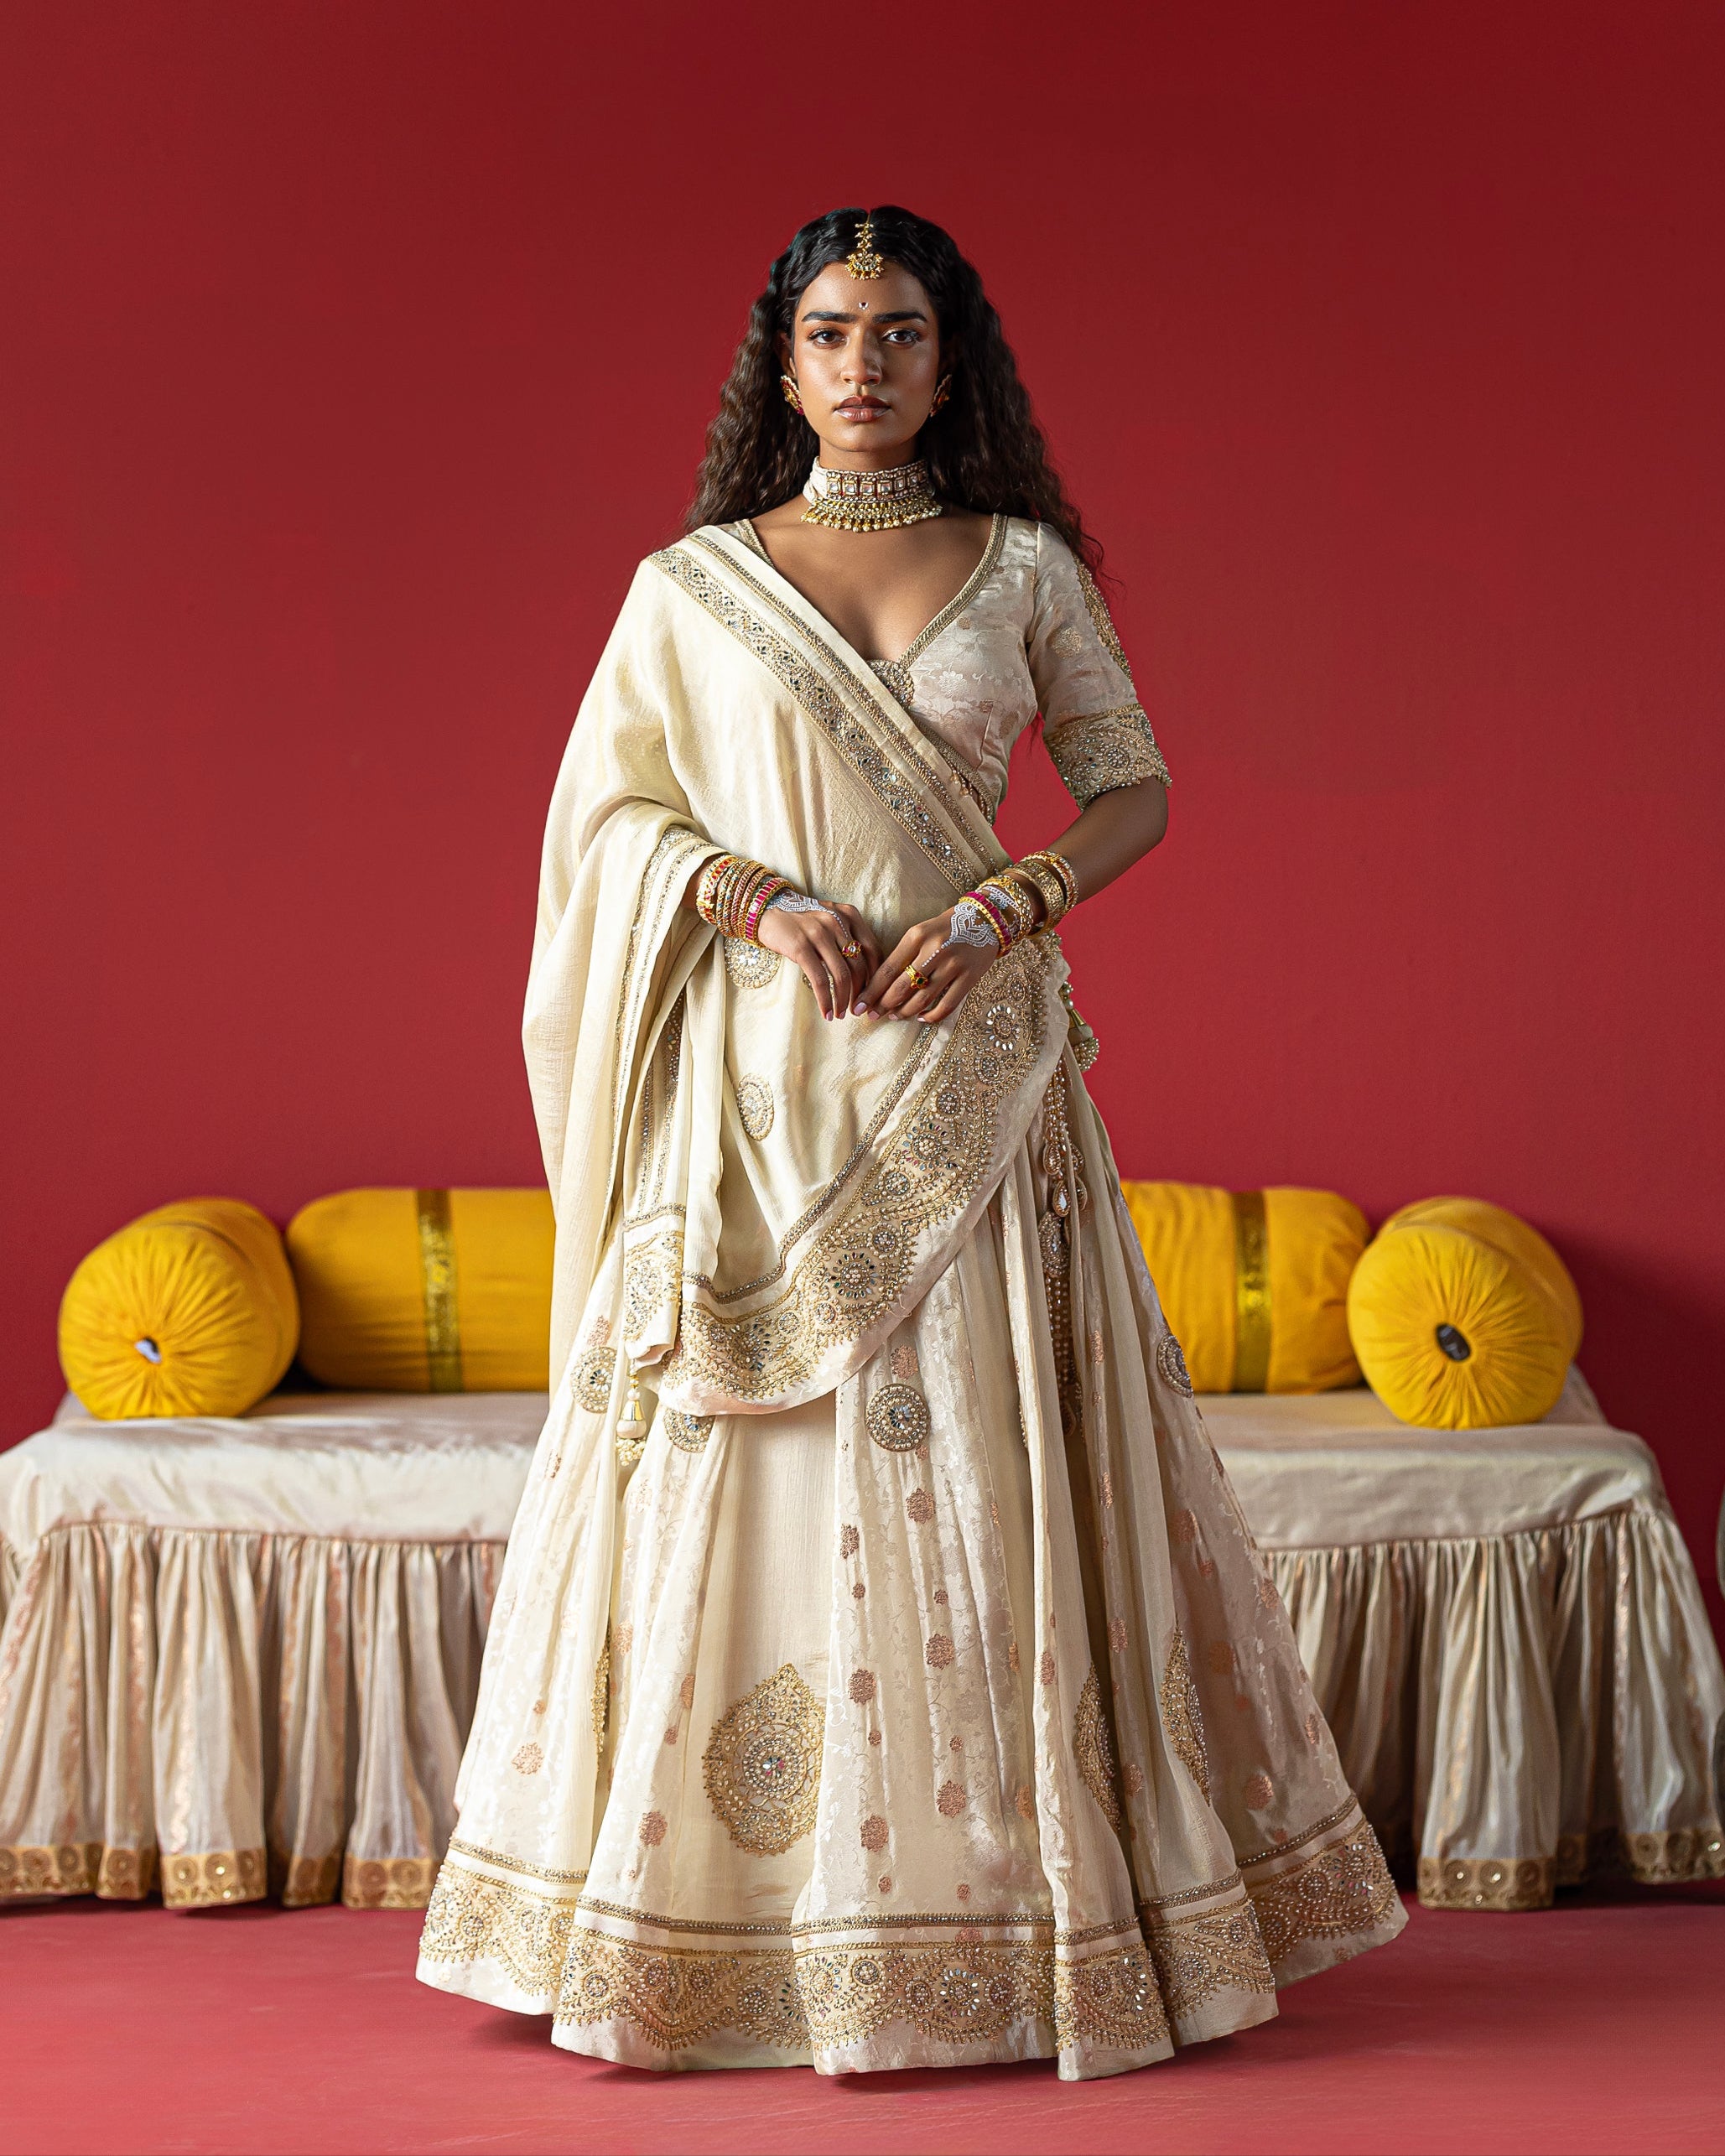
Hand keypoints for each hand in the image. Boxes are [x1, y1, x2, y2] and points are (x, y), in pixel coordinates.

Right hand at [755, 900, 882, 1018]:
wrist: (767, 911)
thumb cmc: (802, 923)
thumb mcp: (830, 922)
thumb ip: (847, 939)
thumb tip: (864, 977)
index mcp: (850, 915)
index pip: (873, 950)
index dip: (875, 977)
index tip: (871, 995)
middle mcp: (838, 921)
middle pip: (859, 965)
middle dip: (860, 994)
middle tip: (856, 1009)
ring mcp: (819, 933)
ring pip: (842, 975)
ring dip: (843, 1000)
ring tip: (840, 1014)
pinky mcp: (800, 946)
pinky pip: (819, 979)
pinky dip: (825, 999)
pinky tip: (826, 1011)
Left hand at [862, 909, 999, 1023]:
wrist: (985, 919)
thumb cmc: (945, 928)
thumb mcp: (920, 933)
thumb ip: (902, 956)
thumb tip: (880, 987)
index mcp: (916, 936)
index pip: (887, 970)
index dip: (871, 993)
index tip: (859, 1007)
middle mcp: (934, 950)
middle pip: (902, 987)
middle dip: (883, 1006)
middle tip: (872, 1016)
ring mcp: (954, 964)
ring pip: (922, 999)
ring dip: (905, 1013)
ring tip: (895, 1017)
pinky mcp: (970, 977)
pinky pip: (947, 1005)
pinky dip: (932, 1016)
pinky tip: (922, 1018)